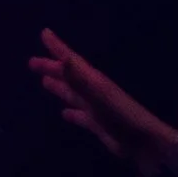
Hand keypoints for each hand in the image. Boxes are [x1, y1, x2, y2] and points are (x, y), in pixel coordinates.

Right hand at [27, 29, 177, 176]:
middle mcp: (93, 91)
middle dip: (52, 68)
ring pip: (73, 94)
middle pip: (69, 76)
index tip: (44, 34)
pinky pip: (80, 114)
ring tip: (44, 81)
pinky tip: (64, 114)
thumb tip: (63, 59)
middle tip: (32, 62)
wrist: (145, 142)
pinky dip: (72, 112)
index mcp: (93, 81)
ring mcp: (96, 108)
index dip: (58, 48)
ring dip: (59, 87)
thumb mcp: (99, 96)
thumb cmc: (121, 117)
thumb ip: (80, 79)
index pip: (71, 61)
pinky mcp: (99, 124)